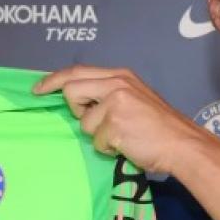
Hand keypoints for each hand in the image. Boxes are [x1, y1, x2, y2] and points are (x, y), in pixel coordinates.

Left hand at [33, 65, 211, 174]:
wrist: (181, 143)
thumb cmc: (159, 126)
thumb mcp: (135, 97)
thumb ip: (108, 93)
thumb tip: (78, 101)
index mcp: (120, 75)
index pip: (77, 71)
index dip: (53, 80)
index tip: (38, 90)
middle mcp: (116, 83)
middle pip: (71, 90)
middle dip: (75, 109)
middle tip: (94, 121)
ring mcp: (115, 103)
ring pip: (84, 121)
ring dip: (98, 135)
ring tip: (122, 136)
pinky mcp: (115, 124)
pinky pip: (97, 141)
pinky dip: (109, 148)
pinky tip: (128, 145)